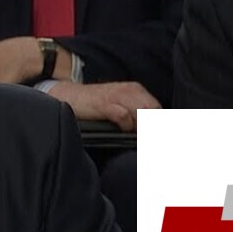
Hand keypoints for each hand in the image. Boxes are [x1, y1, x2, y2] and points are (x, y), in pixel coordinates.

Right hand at [45, 81, 160, 131]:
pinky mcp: (104, 103)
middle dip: (153, 127)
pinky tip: (121, 129)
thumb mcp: (120, 104)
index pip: (158, 108)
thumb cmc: (96, 104)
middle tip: (148, 141)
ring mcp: (117, 96)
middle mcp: (130, 90)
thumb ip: (136, 116)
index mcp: (136, 90)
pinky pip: (123, 116)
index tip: (161, 137)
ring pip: (142, 112)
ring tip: (136, 137)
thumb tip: (150, 131)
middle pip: (153, 110)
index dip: (160, 124)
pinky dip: (126, 125)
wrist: (70, 96)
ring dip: (141, 127)